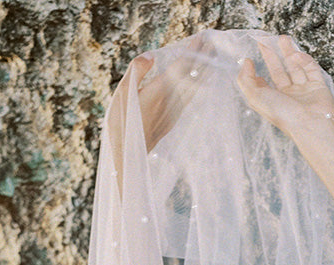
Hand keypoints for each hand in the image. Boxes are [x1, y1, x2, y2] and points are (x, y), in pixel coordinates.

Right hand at [108, 33, 205, 163]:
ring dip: (203, 74)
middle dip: (203, 61)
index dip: (192, 53)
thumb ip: (137, 72)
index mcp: (159, 91)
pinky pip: (189, 100)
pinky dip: (197, 88)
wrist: (127, 155)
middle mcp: (171, 101)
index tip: (201, 40)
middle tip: (213, 46)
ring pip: (194, 89)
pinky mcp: (173, 121)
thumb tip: (151, 55)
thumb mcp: (122, 93)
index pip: (180, 67)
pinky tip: (201, 86)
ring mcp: (174, 113)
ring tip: (211, 61)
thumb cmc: (121, 123)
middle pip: (192, 77)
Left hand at [237, 35, 333, 139]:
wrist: (310, 123)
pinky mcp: (318, 86)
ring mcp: (304, 91)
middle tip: (266, 40)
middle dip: (272, 56)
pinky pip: (311, 69)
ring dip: (289, 52)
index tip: (251, 60)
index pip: (264, 84)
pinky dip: (304, 60)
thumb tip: (246, 63)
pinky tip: (297, 55)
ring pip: (295, 67)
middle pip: (279, 72)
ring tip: (282, 38)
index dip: (257, 72)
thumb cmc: (284, 115)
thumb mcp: (255, 97)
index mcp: (274, 101)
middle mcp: (289, 96)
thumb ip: (245, 79)